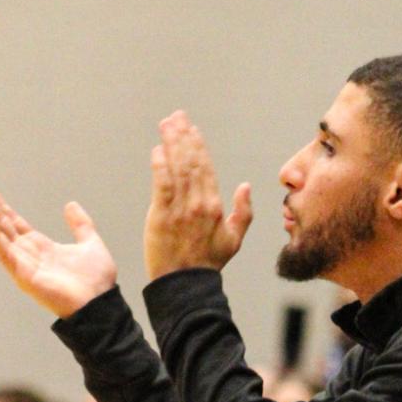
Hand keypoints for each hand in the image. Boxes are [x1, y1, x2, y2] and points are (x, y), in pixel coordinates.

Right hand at [0, 179, 117, 318]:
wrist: (100, 304)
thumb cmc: (96, 281)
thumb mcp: (90, 243)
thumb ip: (80, 225)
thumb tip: (70, 204)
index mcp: (40, 246)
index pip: (13, 220)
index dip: (0, 203)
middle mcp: (27, 254)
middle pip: (2, 224)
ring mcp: (23, 265)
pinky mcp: (23, 276)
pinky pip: (5, 254)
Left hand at [145, 114, 251, 282]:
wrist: (185, 284)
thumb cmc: (208, 263)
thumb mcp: (234, 240)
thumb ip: (244, 212)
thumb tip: (245, 186)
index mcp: (215, 206)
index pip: (206, 168)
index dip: (198, 145)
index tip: (191, 128)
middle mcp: (199, 203)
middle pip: (191, 161)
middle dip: (183, 135)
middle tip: (176, 116)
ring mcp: (180, 209)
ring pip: (177, 168)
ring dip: (171, 143)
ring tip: (166, 124)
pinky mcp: (161, 216)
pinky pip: (162, 184)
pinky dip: (160, 165)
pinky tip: (156, 150)